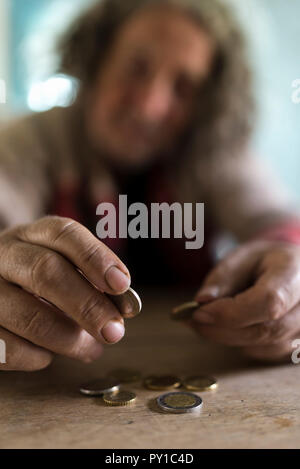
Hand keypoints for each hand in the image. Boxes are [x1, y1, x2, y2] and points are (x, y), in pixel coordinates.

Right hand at [0, 217, 130, 370]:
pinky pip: (8, 348)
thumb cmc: (39, 282)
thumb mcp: (63, 268)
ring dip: (68, 339)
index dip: (95, 258)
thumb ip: (93, 282)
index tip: (122, 284)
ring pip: (28, 315)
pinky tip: (49, 355)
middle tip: (114, 331)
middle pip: (45, 272)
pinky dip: (38, 356)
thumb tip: (123, 309)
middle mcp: (3, 254)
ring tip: (92, 349)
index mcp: (32, 234)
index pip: (63, 234)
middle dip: (87, 304)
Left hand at [190, 240, 299, 362]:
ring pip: (265, 345)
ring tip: (207, 321)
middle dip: (223, 329)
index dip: (231, 313)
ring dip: (230, 337)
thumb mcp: (242, 257)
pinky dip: (243, 343)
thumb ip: (223, 277)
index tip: (199, 313)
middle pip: (266, 329)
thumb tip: (202, 302)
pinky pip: (268, 352)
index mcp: (295, 272)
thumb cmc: (267, 261)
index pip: (269, 301)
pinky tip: (229, 327)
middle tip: (193, 321)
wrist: (294, 269)